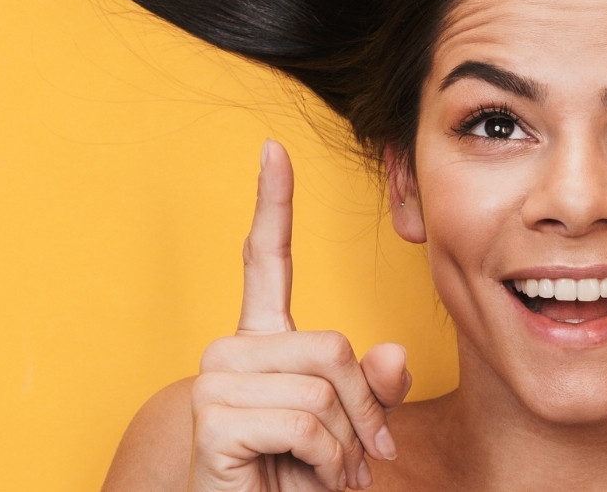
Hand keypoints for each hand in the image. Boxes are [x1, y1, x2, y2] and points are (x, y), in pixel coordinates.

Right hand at [188, 141, 411, 491]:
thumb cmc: (299, 482)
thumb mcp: (352, 431)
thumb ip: (373, 389)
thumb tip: (392, 354)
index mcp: (262, 343)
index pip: (265, 259)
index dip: (273, 203)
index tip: (274, 149)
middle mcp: (230, 351)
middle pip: (334, 345)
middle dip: (361, 410)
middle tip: (359, 458)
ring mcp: (216, 381)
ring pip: (324, 385)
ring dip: (345, 443)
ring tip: (330, 474)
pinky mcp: (214, 417)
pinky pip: (304, 421)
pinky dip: (327, 460)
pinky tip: (307, 478)